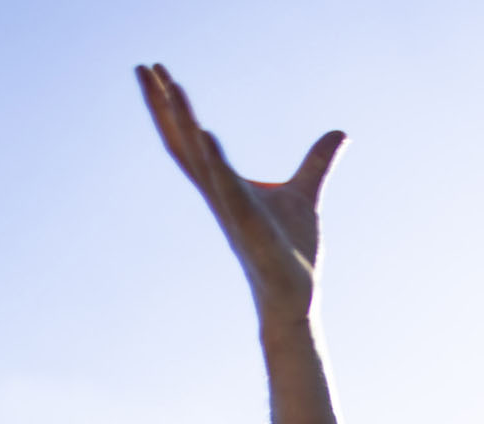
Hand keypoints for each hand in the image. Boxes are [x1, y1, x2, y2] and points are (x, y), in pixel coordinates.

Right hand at [136, 64, 345, 326]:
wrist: (295, 298)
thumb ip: (318, 161)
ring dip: (184, 124)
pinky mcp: (248, 227)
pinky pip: (227, 190)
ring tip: (171, 88)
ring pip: (200, 160)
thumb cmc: (292, 253)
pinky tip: (206, 134)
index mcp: (225, 185)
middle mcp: (219, 195)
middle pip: (182, 143)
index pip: (190, 140)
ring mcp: (230, 210)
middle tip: (143, 66)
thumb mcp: (306, 194)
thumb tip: (339, 133)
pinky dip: (216, 162)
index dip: (172, 107)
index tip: (157, 71)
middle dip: (162, 105)